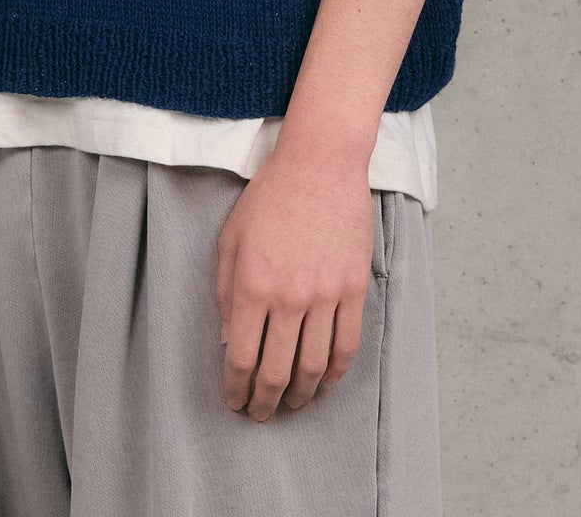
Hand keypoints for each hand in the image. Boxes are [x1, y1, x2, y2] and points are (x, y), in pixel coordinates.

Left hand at [214, 144, 374, 418]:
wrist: (320, 164)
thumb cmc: (270, 197)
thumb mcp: (231, 238)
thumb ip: (227, 292)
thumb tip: (231, 341)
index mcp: (253, 285)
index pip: (242, 358)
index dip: (236, 390)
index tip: (234, 402)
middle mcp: (290, 297)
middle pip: (277, 372)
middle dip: (265, 404)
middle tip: (259, 415)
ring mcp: (326, 295)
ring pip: (314, 367)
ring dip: (300, 396)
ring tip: (291, 406)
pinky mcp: (354, 289)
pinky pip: (347, 346)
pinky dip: (335, 375)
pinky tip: (324, 385)